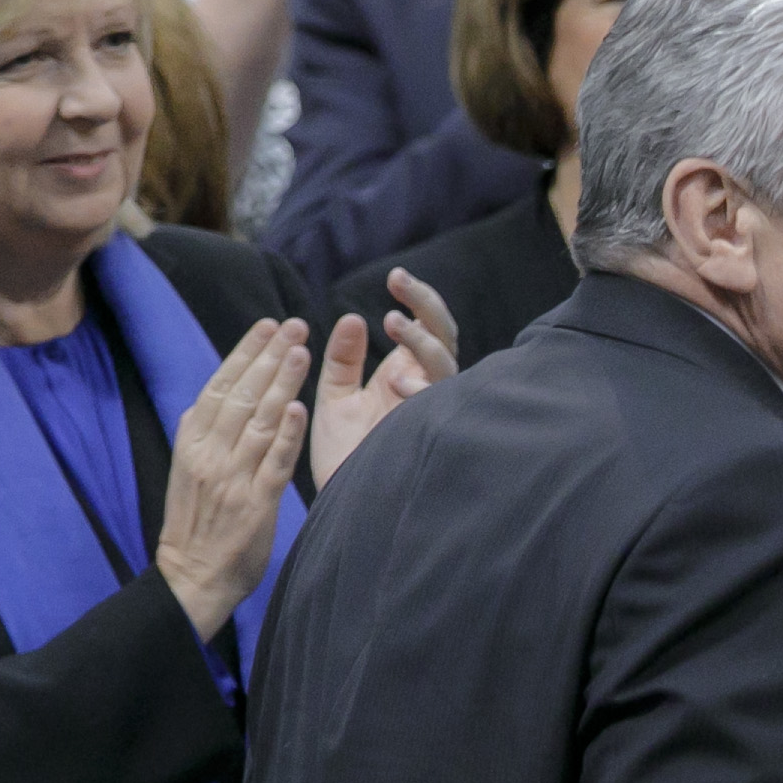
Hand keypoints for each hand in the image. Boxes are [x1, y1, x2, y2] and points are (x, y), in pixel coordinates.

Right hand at [152, 319, 309, 638]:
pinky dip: (285, 435)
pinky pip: (272, 463)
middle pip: (241, 395)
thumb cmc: (197, 524)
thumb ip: (202, 435)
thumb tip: (212, 398)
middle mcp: (210, 455)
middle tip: (295, 325)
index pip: (219, 386)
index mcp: (192, 443)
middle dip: (269, 356)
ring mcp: (232, 478)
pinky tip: (298, 408)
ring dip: (281, 384)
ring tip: (301, 351)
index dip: (245, 353)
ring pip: (258, 421)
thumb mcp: (188, 470)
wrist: (192, 577)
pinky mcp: (254, 503)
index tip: (267, 325)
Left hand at [307, 272, 457, 485]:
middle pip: (445, 336)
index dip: (417, 300)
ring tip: (394, 324)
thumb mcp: (335, 398)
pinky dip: (424, 389)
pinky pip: (441, 405)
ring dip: (423, 341)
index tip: (394, 278)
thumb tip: (354, 318)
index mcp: (404, 373)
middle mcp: (425, 388)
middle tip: (398, 285)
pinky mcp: (430, 435)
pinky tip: (401, 382)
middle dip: (426, 307)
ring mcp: (431, 410)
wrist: (340, 504)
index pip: (424, 327)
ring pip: (448, 365)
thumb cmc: (341, 456)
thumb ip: (344, 359)